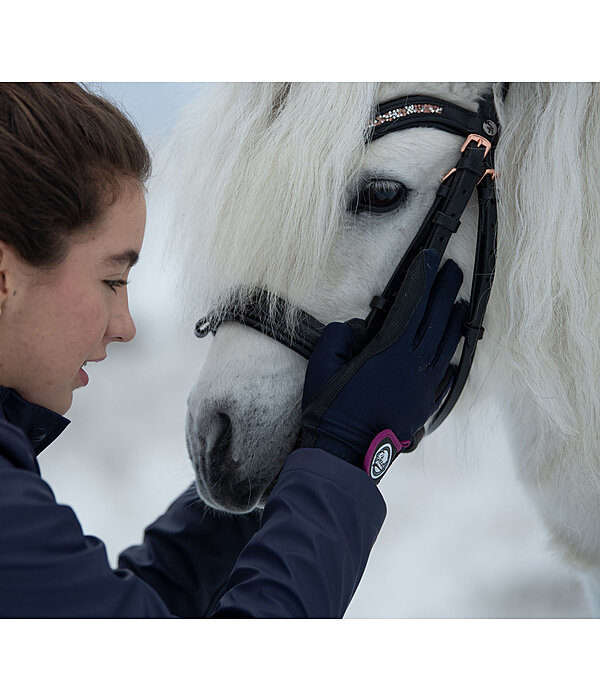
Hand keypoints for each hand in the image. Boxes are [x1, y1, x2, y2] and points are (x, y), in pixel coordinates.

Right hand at [299, 248, 466, 481]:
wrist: (347, 454)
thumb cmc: (331, 409)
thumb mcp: (322, 365)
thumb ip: (338, 337)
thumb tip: (354, 327)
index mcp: (390, 351)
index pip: (412, 304)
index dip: (423, 278)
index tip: (432, 258)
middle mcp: (415, 365)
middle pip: (437, 319)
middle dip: (446, 290)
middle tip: (454, 269)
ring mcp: (425, 386)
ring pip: (448, 344)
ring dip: (454, 319)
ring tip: (460, 302)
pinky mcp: (427, 403)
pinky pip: (448, 371)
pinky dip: (453, 353)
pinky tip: (455, 346)